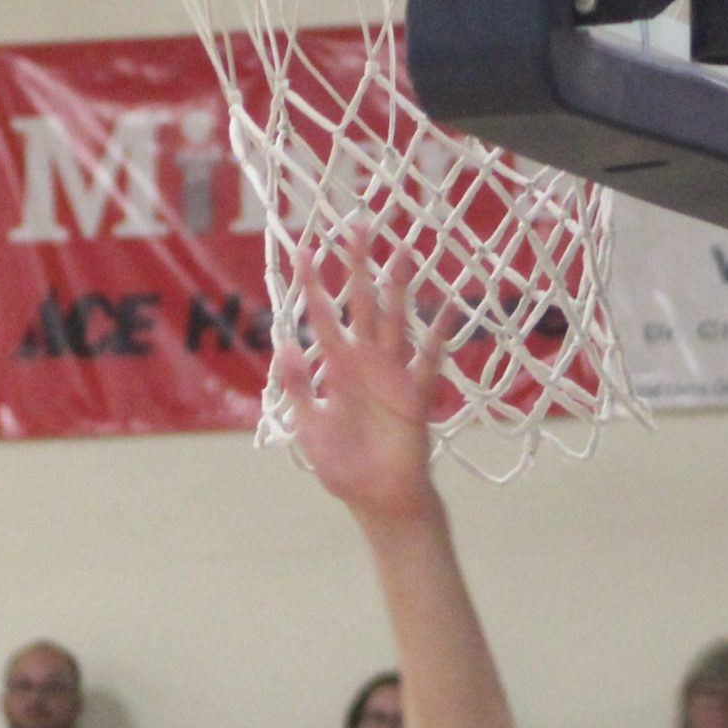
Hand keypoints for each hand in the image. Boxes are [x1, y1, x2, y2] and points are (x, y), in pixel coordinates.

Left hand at [274, 251, 444, 523]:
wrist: (377, 500)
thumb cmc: (343, 466)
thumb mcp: (309, 426)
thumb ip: (298, 388)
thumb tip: (283, 346)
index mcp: (337, 368)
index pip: (322, 316)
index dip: (313, 284)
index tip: (306, 249)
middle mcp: (366, 363)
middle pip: (362, 305)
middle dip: (358, 268)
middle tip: (357, 227)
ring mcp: (393, 375)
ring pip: (396, 321)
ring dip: (400, 288)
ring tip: (403, 252)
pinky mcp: (415, 396)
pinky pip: (428, 362)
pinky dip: (437, 337)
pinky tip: (444, 310)